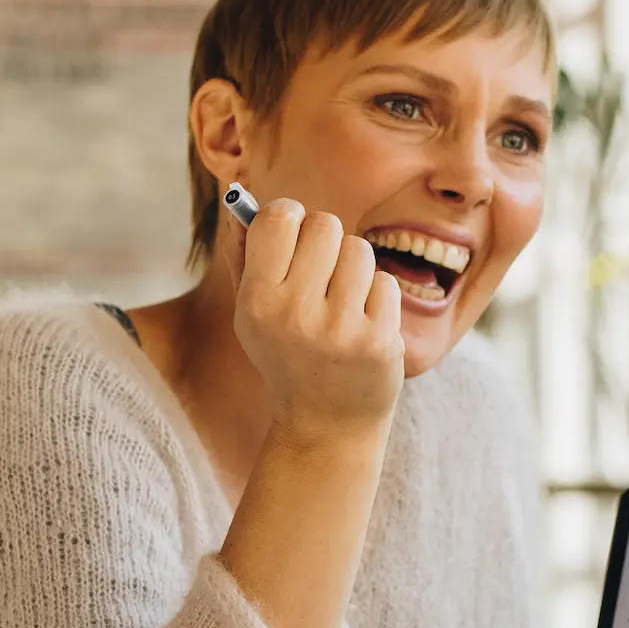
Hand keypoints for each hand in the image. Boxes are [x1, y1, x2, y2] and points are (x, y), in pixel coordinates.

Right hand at [228, 196, 401, 445]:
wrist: (326, 425)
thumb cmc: (287, 356)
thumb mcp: (253, 315)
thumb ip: (244, 257)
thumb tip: (243, 202)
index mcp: (257, 303)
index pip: (278, 219)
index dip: (289, 215)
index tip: (293, 230)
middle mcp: (295, 314)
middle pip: (325, 225)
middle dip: (326, 239)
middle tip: (321, 269)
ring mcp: (340, 329)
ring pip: (358, 249)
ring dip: (354, 267)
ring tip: (342, 300)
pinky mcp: (378, 340)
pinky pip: (384, 282)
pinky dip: (376, 297)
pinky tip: (362, 324)